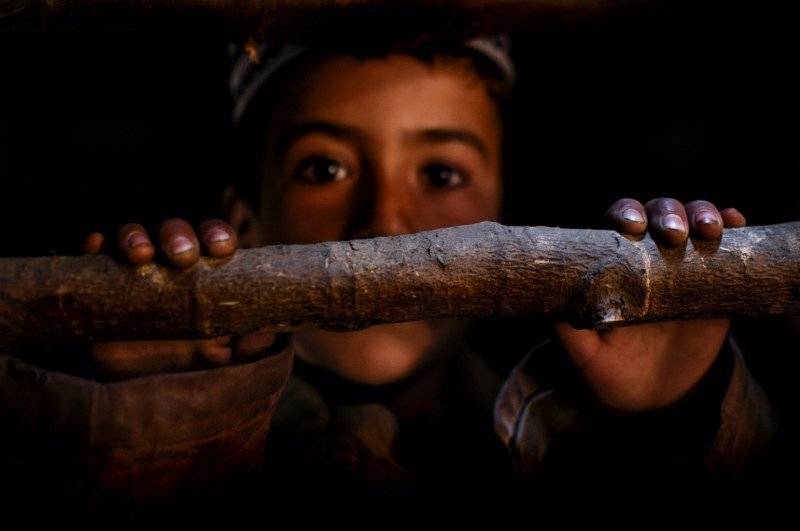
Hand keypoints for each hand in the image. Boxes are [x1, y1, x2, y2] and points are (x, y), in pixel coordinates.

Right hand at [82, 219, 280, 378]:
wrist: (143, 396)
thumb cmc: (192, 369)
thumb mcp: (228, 361)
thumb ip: (253, 343)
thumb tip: (278, 333)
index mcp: (203, 273)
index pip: (212, 242)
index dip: (217, 236)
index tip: (221, 248)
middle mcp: (167, 266)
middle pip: (174, 233)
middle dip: (179, 236)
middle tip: (182, 255)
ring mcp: (130, 272)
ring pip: (134, 237)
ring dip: (136, 236)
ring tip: (140, 256)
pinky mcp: (96, 285)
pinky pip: (92, 256)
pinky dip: (95, 245)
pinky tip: (97, 245)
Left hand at [554, 198, 746, 411]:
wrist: (660, 401)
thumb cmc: (611, 373)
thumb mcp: (585, 356)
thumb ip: (568, 330)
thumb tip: (552, 304)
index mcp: (612, 263)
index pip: (616, 224)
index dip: (624, 215)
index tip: (632, 226)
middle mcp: (648, 255)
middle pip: (657, 214)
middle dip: (667, 213)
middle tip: (673, 233)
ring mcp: (684, 264)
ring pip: (693, 220)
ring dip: (702, 213)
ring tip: (709, 230)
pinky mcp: (715, 282)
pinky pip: (728, 245)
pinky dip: (734, 226)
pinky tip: (737, 224)